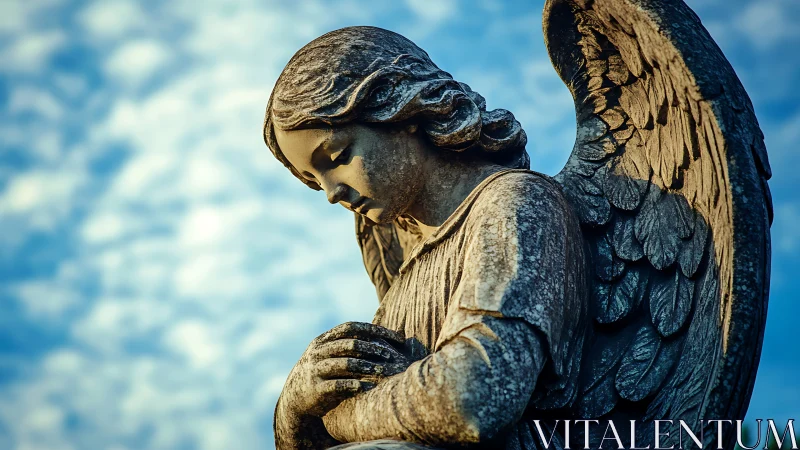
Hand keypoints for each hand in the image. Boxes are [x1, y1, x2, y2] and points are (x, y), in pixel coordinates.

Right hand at [279, 321, 409, 419]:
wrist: (294, 397)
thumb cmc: (322, 371)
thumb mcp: (328, 352)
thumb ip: (347, 343)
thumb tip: (384, 334)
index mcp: (324, 340)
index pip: (350, 327)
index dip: (373, 330)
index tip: (394, 337)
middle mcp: (319, 352)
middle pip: (350, 344)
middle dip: (372, 348)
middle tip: (390, 355)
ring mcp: (316, 370)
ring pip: (345, 364)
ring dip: (366, 366)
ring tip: (382, 371)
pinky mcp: (317, 389)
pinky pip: (337, 385)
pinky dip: (354, 385)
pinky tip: (367, 387)